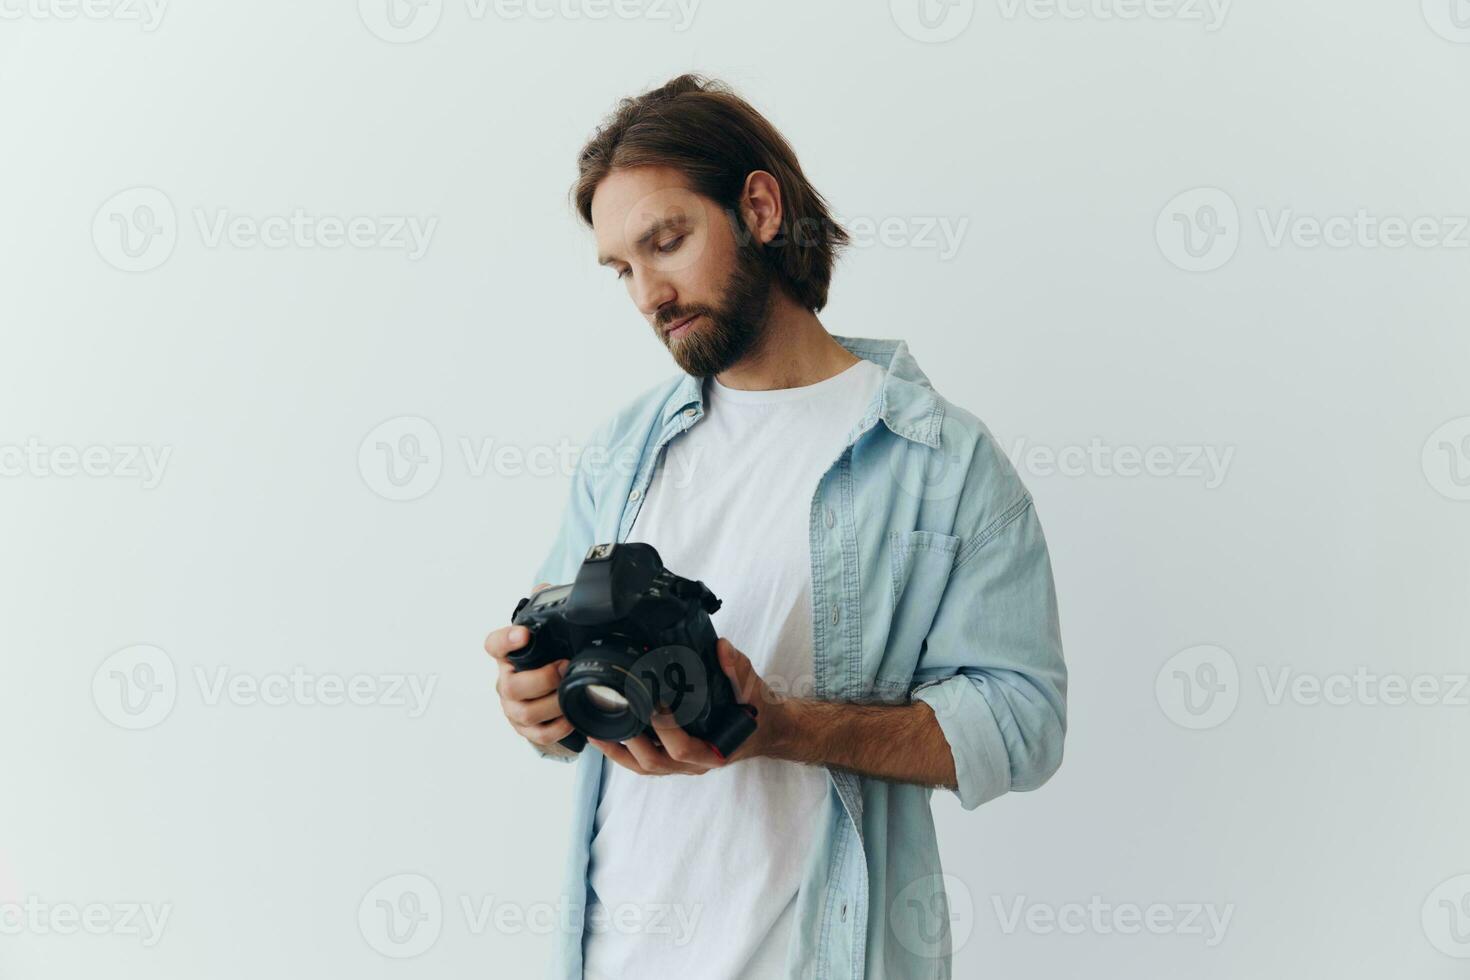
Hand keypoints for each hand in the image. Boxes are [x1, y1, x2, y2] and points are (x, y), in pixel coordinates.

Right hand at [484, 583, 574, 749]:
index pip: (495, 645)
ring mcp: (513, 708)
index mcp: (507, 656)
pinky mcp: (525, 729)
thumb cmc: (545, 657)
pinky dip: (557, 727)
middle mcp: (505, 682)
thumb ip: (545, 606)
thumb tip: (544, 589)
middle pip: (512, 686)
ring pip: (524, 713)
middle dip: (542, 679)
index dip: (506, 640)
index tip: (524, 634)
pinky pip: (537, 734)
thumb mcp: (547, 632)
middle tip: (564, 667)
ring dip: (552, 704)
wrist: (548, 691)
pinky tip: (572, 717)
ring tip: (571, 692)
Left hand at [589, 638, 785, 774]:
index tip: (652, 703)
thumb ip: (738, 668)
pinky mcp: (672, 758)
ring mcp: (682, 764)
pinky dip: (622, 750)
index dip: (665, 729)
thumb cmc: (756, 710)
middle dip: (630, 739)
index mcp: (716, 749)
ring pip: (644, 765)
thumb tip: (721, 648)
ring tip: (595, 728)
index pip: (684, 748)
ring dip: (619, 749)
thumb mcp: (753, 687)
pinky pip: (643, 761)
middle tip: (614, 711)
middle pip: (655, 762)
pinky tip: (603, 734)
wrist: (765, 728)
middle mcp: (696, 763)